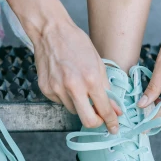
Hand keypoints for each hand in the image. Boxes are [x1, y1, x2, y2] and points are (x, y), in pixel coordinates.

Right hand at [33, 18, 121, 133]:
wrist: (50, 32)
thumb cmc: (76, 43)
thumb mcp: (98, 63)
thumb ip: (106, 88)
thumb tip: (115, 108)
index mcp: (90, 79)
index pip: (104, 110)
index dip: (112, 122)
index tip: (114, 128)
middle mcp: (73, 87)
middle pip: (88, 120)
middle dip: (96, 122)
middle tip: (99, 117)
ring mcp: (57, 89)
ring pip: (73, 110)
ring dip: (80, 105)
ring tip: (78, 86)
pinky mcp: (46, 89)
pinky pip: (60, 102)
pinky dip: (66, 97)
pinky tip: (65, 81)